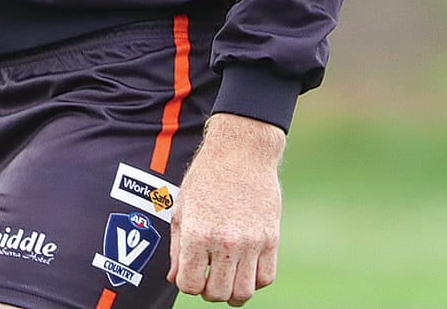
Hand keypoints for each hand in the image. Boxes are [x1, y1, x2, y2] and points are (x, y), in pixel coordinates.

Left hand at [168, 113, 285, 304]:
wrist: (240, 153)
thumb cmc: (205, 178)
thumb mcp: (182, 208)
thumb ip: (177, 247)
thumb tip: (175, 279)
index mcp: (197, 233)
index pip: (190, 284)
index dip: (187, 284)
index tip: (190, 274)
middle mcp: (225, 241)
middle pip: (218, 293)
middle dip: (209, 292)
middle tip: (208, 278)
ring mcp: (251, 242)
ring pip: (244, 291)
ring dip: (233, 292)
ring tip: (226, 278)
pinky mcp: (271, 239)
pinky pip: (265, 277)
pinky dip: (254, 281)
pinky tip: (244, 268)